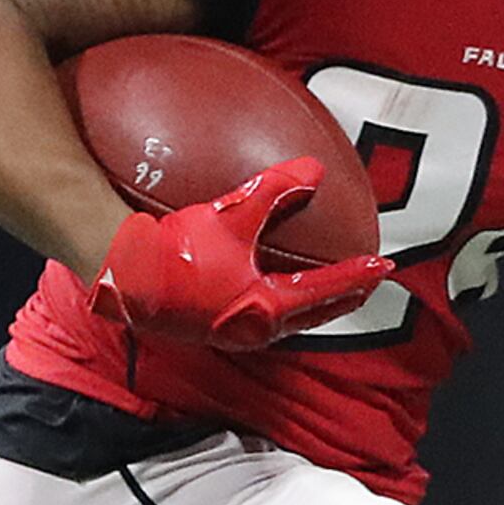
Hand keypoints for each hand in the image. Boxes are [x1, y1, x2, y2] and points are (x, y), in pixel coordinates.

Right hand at [95, 159, 393, 352]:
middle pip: (312, 317)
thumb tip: (315, 171)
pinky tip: (262, 286)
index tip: (382, 266)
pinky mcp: (207, 327)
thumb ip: (275, 191)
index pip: (325, 291)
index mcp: (266, 308)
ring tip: (321, 291)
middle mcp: (254, 329)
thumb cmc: (175, 253)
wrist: (121, 278)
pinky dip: (277, 303)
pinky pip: (257, 316)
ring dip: (310, 306)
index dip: (356, 275)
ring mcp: (229, 333)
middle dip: (341, 300)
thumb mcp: (230, 217)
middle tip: (365, 285)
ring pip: (285, 322)